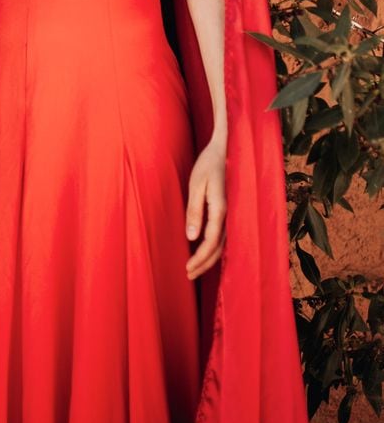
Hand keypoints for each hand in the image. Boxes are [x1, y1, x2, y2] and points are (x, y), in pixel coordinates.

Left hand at [184, 137, 225, 280]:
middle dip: (204, 264)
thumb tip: (191, 238)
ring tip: (195, 268)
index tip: (188, 269)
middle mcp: (231, 215)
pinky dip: (216, 247)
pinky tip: (208, 252)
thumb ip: (195, 211)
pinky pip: (225, 235)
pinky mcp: (231, 210)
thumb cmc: (208, 164)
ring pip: (224, 244)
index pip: (211, 242)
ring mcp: (233, 213)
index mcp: (221, 209)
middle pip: (219, 248)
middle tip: (189, 275)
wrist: (227, 148)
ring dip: (210, 258)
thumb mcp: (196, 184)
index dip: (200, 259)